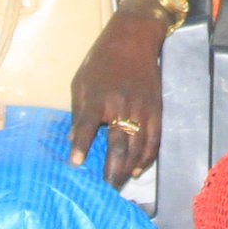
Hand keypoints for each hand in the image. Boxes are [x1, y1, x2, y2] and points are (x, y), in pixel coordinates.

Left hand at [68, 8, 169, 185]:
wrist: (134, 39)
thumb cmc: (101, 61)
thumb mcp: (80, 82)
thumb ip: (78, 112)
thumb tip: (71, 140)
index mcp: (97, 97)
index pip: (87, 126)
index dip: (81, 146)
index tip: (75, 165)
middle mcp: (120, 105)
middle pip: (117, 145)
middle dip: (111, 170)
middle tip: (104, 189)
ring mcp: (141, 109)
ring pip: (137, 147)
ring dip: (127, 169)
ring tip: (118, 184)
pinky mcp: (156, 110)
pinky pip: (153, 140)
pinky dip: (146, 158)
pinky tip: (136, 170)